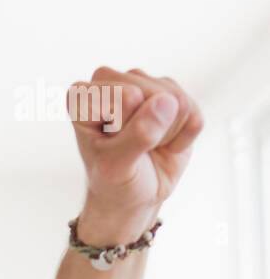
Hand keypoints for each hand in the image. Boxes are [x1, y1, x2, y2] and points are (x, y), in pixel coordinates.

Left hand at [67, 67, 203, 242]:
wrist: (133, 197)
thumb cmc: (114, 181)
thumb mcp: (116, 167)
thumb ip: (137, 136)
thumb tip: (167, 102)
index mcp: (84, 96)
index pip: (126, 97)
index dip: (126, 129)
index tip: (111, 147)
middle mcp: (112, 81)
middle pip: (152, 92)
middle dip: (148, 130)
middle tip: (132, 149)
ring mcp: (144, 83)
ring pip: (175, 99)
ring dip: (166, 133)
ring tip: (147, 147)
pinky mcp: (173, 93)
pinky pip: (193, 112)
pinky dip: (183, 137)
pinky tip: (165, 144)